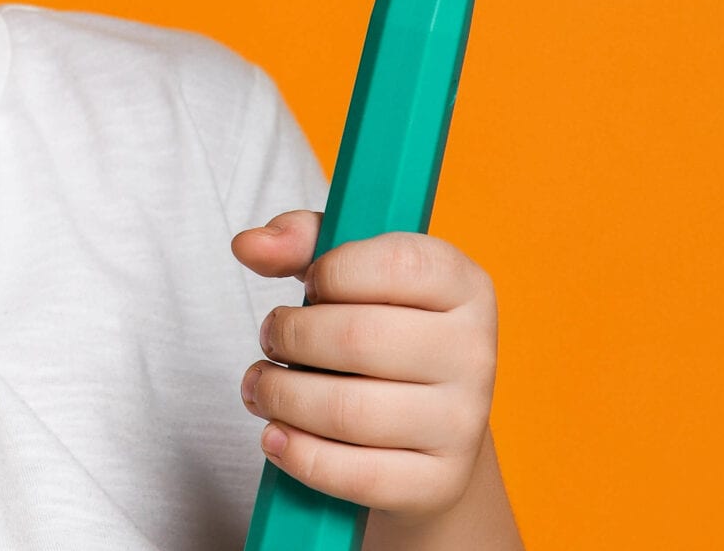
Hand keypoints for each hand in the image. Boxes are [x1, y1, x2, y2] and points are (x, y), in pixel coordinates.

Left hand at [230, 210, 498, 522]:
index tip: (309, 285)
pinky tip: (276, 435)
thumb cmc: (380, 332)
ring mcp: (462, 422)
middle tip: (271, 339)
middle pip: (358, 338)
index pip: (395, 264)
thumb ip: (302, 240)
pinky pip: (355, 475)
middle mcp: (474, 352)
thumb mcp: (354, 273)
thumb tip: (249, 245)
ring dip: (281, 396)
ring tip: (261, 386)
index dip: (331, 272)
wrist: (427, 431)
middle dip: (290, 337)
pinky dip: (298, 455)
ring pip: (348, 411)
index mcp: (463, 285)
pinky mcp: (438, 482)